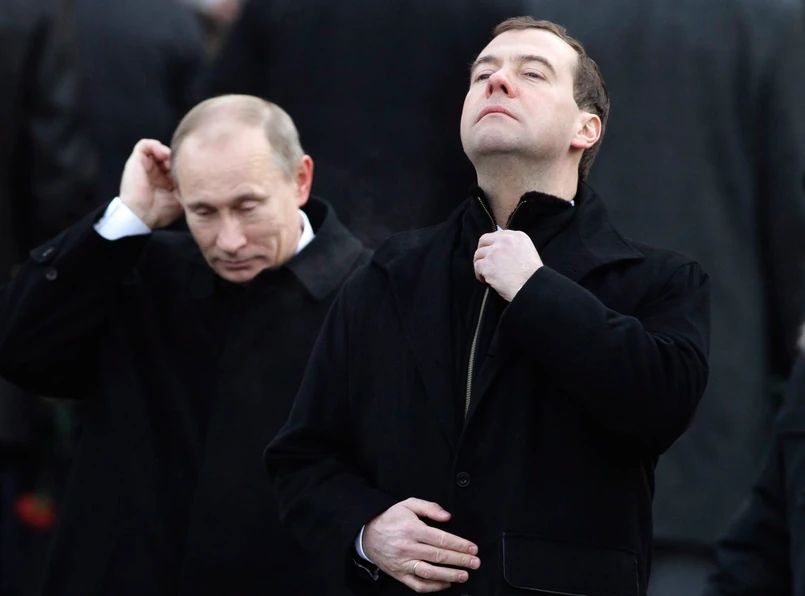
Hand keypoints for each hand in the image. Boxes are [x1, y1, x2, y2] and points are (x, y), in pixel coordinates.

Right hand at [119, 140, 182, 229]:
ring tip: (171, 160)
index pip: (175, 166)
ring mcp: (145, 166)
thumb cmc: (159, 212)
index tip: (190, 170)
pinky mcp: (136, 160)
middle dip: (176, 159)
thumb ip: (186, 188)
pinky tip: (163, 155)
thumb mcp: (179, 199)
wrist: (141, 215)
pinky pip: (144, 144)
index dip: (183, 165)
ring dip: (167, 152)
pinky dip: (155, 146)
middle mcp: (154, 172)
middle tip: (182, 165)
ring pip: (158, 149)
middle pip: (168, 157)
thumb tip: (198, 181)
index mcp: (164, 181)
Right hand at [363, 498, 480, 592]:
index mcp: (412, 529)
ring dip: (449, 575)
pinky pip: (417, 584)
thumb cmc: (389, 518)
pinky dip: (433, 586)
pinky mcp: (399, 574)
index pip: (441, 539)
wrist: (366, 533)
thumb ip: (429, 507)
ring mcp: (403, 563)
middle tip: (475, 563)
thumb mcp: (408, 504)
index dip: (459, 544)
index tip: (472, 548)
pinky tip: (445, 583)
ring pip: (430, 572)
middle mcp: (408, 548)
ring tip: (464, 575)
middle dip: (460, 560)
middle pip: (439, 556)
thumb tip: (447, 516)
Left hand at [474, 231, 542, 300]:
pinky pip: (477, 266)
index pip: (497, 235)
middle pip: (484, 241)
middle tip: (485, 261)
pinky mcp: (487, 264)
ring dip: (480, 264)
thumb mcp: (528, 251)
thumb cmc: (533, 274)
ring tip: (485, 273)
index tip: (492, 253)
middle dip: (482, 251)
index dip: (492, 245)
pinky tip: (485, 280)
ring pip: (478, 254)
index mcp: (517, 236)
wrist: (532, 286)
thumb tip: (501, 251)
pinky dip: (479, 274)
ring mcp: (494, 252)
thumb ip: (514, 247)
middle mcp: (504, 241)